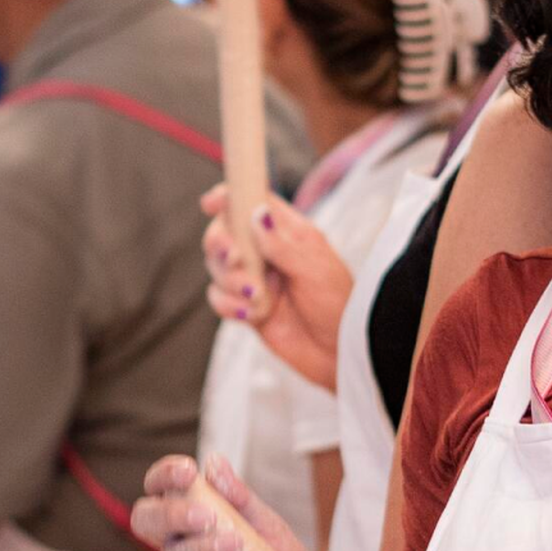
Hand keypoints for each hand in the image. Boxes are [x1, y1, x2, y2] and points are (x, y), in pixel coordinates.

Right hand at [129, 455, 316, 550]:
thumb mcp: (267, 525)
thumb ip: (240, 498)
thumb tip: (214, 462)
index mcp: (193, 515)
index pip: (161, 488)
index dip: (165, 474)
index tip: (188, 470)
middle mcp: (181, 542)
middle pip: (146, 519)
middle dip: (171, 513)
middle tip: (204, 516)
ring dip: (201, 547)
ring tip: (236, 546)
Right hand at [199, 187, 352, 390]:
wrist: (340, 353)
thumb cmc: (339, 305)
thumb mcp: (314, 269)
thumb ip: (282, 244)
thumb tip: (256, 214)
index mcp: (287, 232)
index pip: (252, 202)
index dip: (229, 197)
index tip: (212, 203)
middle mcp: (266, 252)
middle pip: (224, 234)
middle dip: (221, 244)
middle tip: (234, 258)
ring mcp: (254, 279)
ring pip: (217, 267)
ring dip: (229, 280)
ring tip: (255, 295)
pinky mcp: (245, 307)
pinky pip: (219, 298)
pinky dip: (227, 304)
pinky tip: (249, 313)